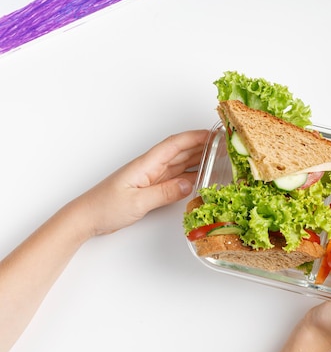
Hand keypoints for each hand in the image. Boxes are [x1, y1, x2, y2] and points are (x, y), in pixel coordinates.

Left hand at [75, 129, 207, 236]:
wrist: (86, 218)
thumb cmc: (104, 207)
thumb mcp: (137, 201)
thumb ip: (164, 193)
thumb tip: (189, 185)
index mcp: (146, 164)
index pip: (175, 144)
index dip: (196, 137)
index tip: (214, 133)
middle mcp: (151, 167)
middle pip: (181, 151)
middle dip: (203, 145)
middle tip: (224, 145)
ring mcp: (151, 177)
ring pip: (180, 164)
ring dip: (199, 159)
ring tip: (219, 158)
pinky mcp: (151, 188)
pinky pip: (176, 178)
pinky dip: (191, 176)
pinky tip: (202, 177)